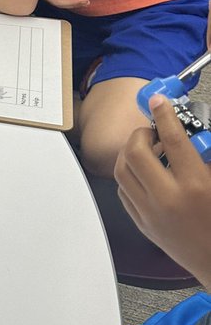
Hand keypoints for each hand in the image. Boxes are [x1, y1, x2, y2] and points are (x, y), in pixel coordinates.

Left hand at [114, 95, 210, 287]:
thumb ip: (203, 154)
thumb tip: (184, 133)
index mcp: (195, 185)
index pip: (173, 140)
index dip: (164, 115)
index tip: (159, 101)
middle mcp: (168, 198)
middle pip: (136, 152)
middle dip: (141, 134)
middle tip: (152, 131)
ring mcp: (150, 212)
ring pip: (122, 169)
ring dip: (131, 152)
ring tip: (147, 149)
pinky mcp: (141, 223)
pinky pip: (123, 190)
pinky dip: (129, 174)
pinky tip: (144, 172)